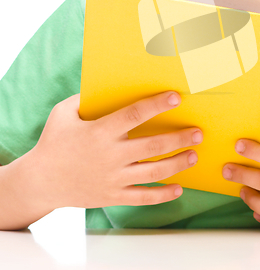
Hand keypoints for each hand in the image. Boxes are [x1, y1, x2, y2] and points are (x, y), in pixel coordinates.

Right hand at [24, 91, 202, 209]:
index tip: (176, 97)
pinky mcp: (112, 196)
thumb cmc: (53, 142)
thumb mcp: (63, 113)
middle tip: (198, 132)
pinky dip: (162, 195)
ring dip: (178, 164)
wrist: (39, 182)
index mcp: (100, 132)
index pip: (134, 115)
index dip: (157, 105)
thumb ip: (85, 98)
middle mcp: (110, 155)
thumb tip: (108, 83)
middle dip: (179, 138)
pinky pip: (142, 198)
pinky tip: (179, 189)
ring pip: (154, 173)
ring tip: (194, 155)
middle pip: (153, 146)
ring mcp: (113, 178)